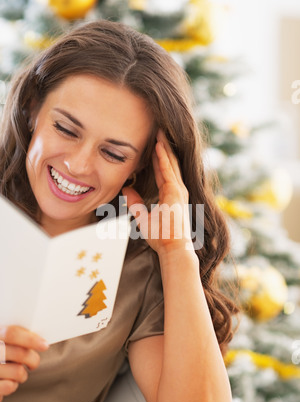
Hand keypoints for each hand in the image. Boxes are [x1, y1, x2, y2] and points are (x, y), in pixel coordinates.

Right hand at [0, 325, 48, 401]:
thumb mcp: (3, 343)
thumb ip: (15, 338)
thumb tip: (39, 341)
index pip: (11, 333)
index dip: (30, 339)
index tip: (44, 345)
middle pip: (19, 353)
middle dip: (33, 359)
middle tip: (33, 364)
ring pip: (18, 371)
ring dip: (22, 375)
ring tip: (16, 374)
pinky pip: (10, 386)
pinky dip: (12, 385)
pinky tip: (7, 382)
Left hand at [122, 130, 191, 255]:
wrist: (172, 248)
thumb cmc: (161, 237)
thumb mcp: (143, 218)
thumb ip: (135, 203)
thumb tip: (126, 189)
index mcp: (170, 195)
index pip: (163, 172)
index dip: (158, 158)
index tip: (152, 145)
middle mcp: (176, 190)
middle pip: (169, 164)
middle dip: (162, 147)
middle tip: (157, 130)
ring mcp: (178, 191)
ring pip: (170, 163)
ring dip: (164, 147)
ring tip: (159, 131)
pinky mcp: (176, 193)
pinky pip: (169, 171)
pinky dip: (164, 158)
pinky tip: (158, 146)